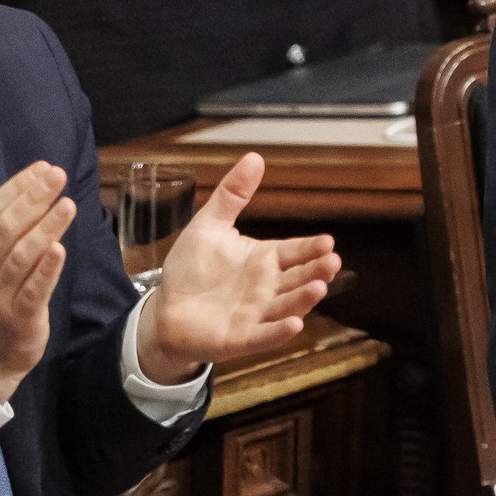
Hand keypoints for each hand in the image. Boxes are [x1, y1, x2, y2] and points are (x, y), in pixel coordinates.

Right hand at [0, 164, 75, 403]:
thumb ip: (9, 229)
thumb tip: (38, 186)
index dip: (18, 187)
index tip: (42, 168)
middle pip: (8, 228)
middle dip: (33, 199)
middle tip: (57, 176)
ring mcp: (1, 294)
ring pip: (22, 256)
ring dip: (45, 228)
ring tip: (67, 205)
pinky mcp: (20, 316)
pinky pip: (34, 289)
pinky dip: (47, 269)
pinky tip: (61, 249)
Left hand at [136, 154, 338, 383]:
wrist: (164, 309)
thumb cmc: (191, 269)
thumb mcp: (209, 226)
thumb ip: (233, 195)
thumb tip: (255, 157)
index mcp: (264, 259)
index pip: (296, 252)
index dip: (312, 248)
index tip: (327, 242)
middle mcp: (267, 287)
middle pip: (299, 278)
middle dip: (317, 271)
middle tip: (331, 261)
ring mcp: (257, 314)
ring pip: (288, 306)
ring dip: (304, 299)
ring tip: (318, 287)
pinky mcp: (241, 338)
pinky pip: (263, 336)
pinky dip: (279, 332)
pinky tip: (294, 324)